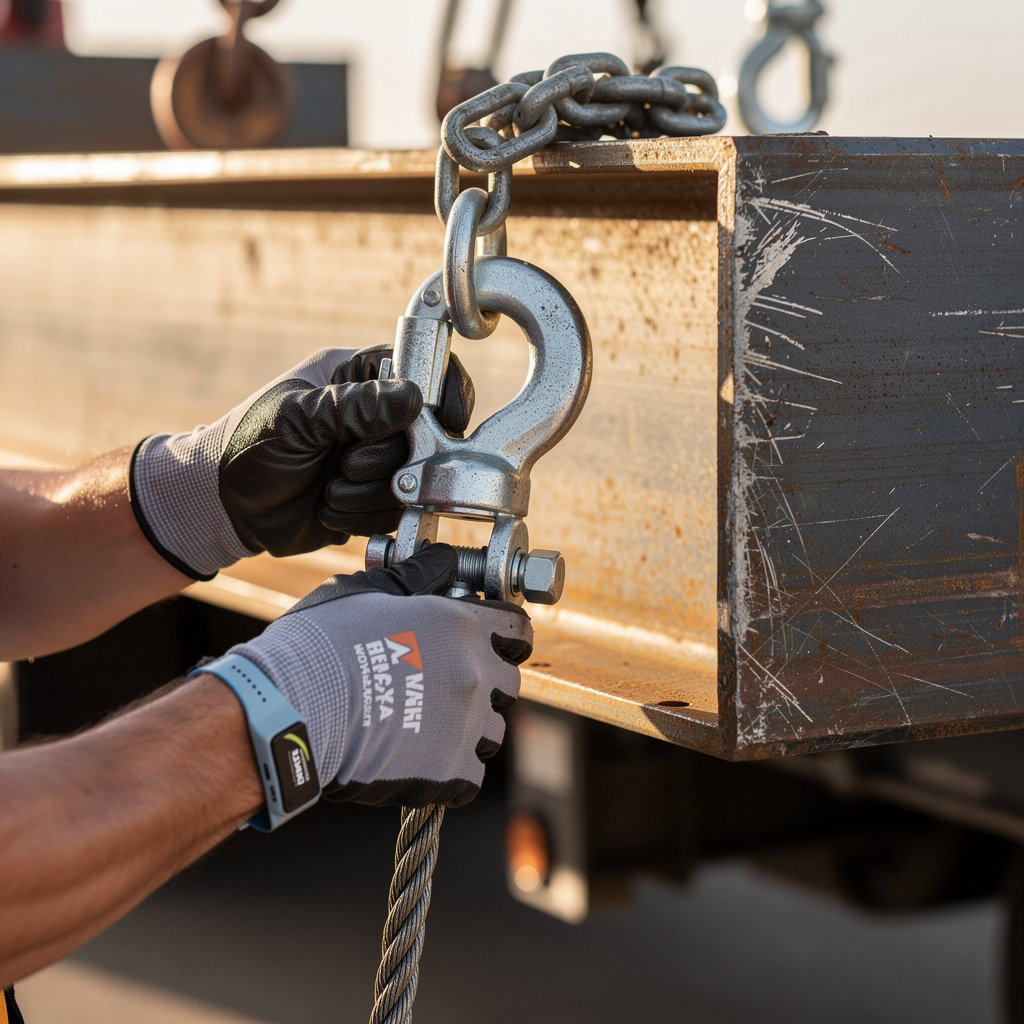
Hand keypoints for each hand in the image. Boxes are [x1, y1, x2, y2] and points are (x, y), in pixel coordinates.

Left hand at [130, 347, 474, 578]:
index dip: (444, 396)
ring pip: (415, 478)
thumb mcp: (295, 417)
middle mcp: (376, 415)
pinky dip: (363, 517)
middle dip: (388, 460)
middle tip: (346, 464)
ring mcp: (378, 457)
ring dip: (372, 493)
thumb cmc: (248, 445)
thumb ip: (353, 407)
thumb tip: (414, 400)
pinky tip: (328, 508)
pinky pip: (395, 511)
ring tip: (329, 490)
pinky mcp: (374, 497)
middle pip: (428, 436)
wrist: (223, 505)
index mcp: (359, 375)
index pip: (425, 372)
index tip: (440, 421)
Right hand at [224, 544, 530, 807]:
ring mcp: (466, 725)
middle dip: (487, 684)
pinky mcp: (449, 772)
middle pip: (508, 683)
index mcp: (461, 625)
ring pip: (492, 731)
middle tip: (449, 686)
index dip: (505, 637)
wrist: (292, 710)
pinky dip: (452, 772)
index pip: (516, 630)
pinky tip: (421, 760)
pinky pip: (470, 777)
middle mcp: (474, 674)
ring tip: (431, 727)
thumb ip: (416, 578)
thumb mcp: (367, 591)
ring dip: (471, 729)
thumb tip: (442, 561)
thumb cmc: (320, 644)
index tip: (495, 644)